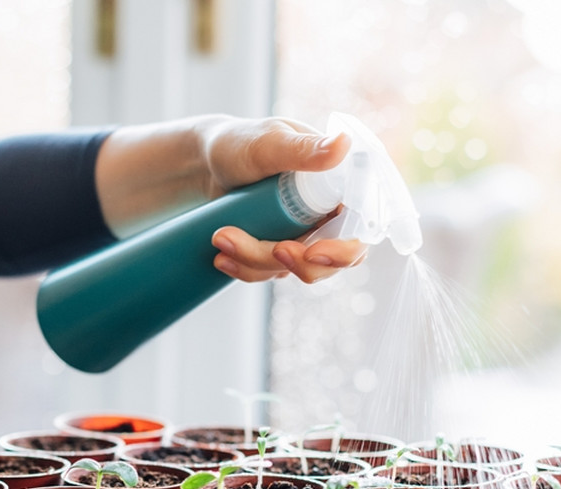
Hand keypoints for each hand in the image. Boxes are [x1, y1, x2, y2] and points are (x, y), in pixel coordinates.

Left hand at [95, 115, 367, 283]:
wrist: (201, 163)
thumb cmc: (237, 143)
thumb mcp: (269, 144)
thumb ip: (304, 149)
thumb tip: (343, 144)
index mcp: (339, 186)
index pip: (359, 231)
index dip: (342, 251)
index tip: (311, 253)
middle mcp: (326, 214)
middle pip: (329, 262)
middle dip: (296, 263)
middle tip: (270, 250)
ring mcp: (302, 234)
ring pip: (292, 269)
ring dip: (256, 262)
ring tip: (220, 238)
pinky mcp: (277, 249)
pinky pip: (268, 272)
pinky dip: (245, 269)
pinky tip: (222, 257)